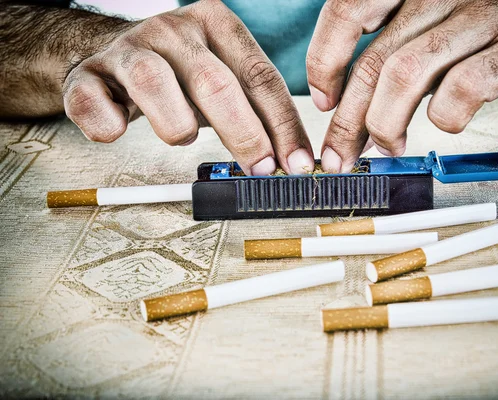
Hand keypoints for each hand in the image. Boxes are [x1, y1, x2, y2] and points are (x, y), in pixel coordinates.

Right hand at [63, 0, 313, 175]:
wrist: (109, 56)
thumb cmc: (179, 77)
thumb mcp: (224, 83)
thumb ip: (256, 114)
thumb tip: (291, 162)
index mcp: (216, 25)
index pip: (259, 76)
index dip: (282, 125)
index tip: (295, 164)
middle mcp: (173, 30)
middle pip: (215, 82)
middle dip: (245, 135)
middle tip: (259, 170)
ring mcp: (127, 49)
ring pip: (153, 83)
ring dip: (176, 126)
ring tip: (182, 137)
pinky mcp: (85, 74)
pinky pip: (92, 102)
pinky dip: (106, 125)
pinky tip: (117, 131)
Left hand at [307, 0, 497, 171]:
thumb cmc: (495, 31)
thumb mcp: (436, 30)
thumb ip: (395, 56)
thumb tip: (349, 108)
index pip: (349, 10)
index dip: (325, 59)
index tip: (323, 100)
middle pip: (374, 61)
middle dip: (348, 120)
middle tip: (341, 154)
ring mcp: (481, 17)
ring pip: (406, 74)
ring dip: (385, 123)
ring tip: (388, 147)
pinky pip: (462, 88)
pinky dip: (445, 117)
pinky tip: (447, 123)